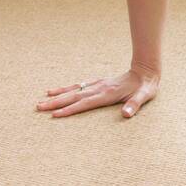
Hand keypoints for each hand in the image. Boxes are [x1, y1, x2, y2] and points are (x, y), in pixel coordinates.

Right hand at [36, 64, 160, 118]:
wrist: (146, 70)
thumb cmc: (146, 86)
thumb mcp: (144, 96)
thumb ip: (135, 105)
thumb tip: (126, 114)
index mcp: (108, 94)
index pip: (85, 104)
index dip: (70, 110)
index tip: (55, 115)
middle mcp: (99, 88)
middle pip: (74, 97)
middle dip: (56, 103)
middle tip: (38, 108)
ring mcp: (97, 85)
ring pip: (73, 91)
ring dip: (57, 96)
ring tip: (41, 101)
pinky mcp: (98, 83)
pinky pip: (78, 86)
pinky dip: (66, 89)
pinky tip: (55, 91)